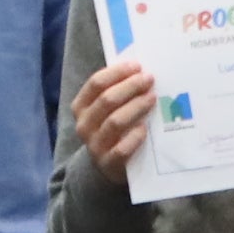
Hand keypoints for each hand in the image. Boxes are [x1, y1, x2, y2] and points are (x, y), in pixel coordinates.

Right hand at [72, 55, 159, 170]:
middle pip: (107, 100)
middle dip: (130, 87)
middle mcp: (84, 125)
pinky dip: (134, 137)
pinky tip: (145, 128)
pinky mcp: (108, 164)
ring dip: (136, 107)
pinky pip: (121, 149)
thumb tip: (139, 70)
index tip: (137, 66)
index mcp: (81, 107)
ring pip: (115, 122)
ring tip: (152, 98)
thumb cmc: (111, 129)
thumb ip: (116, 91)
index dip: (117, 72)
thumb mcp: (106, 110)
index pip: (96, 83)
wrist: (107, 166)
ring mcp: (94, 146)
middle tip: (149, 80)